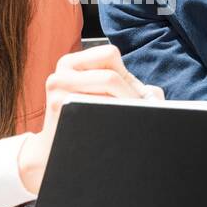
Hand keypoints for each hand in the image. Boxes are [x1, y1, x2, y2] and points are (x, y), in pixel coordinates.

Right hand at [17, 43, 164, 194]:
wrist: (52, 152)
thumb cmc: (85, 121)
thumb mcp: (99, 96)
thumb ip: (126, 87)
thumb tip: (154, 98)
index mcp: (71, 63)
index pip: (109, 54)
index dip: (127, 76)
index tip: (134, 97)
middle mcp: (60, 73)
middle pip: (111, 77)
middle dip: (133, 97)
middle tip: (142, 113)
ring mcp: (57, 91)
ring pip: (106, 93)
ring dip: (127, 108)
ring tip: (133, 121)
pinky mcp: (58, 109)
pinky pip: (97, 110)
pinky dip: (114, 119)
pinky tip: (116, 130)